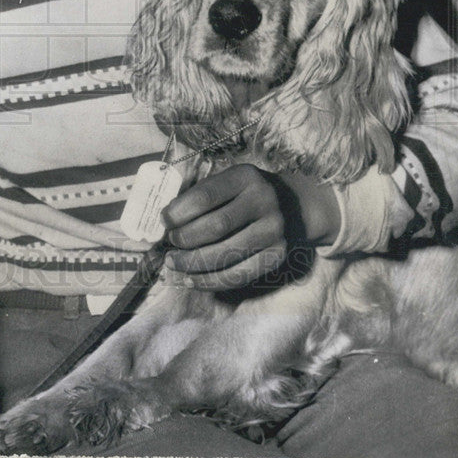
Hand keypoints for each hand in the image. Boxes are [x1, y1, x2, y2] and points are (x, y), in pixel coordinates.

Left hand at [160, 164, 339, 290]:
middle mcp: (263, 202)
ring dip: (192, 264)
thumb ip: (201, 196)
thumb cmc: (247, 194)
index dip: (179, 212)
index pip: (206, 196)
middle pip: (215, 227)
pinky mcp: (277, 257)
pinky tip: (190, 279)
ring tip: (173, 264)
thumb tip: (166, 222)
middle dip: (184, 239)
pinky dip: (209, 281)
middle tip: (169, 244)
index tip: (163, 222)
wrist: (294, 206)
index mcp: (245, 177)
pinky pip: (238, 275)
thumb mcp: (229, 182)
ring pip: (225, 255)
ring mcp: (273, 231)